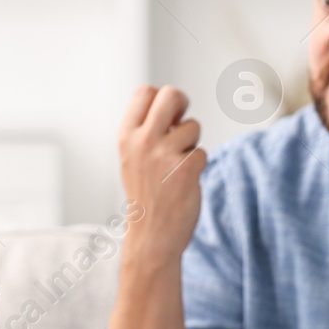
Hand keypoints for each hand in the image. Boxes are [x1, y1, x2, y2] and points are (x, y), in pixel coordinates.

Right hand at [116, 84, 205, 267]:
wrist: (151, 236)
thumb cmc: (146, 197)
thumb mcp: (132, 158)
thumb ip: (146, 132)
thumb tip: (173, 107)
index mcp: (126, 137)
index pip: (144, 92)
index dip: (161, 98)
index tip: (166, 115)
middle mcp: (143, 141)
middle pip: (171, 94)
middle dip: (182, 104)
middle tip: (181, 124)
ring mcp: (164, 154)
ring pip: (192, 126)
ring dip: (191, 144)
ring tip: (177, 167)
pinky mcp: (185, 169)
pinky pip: (202, 152)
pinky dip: (198, 166)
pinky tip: (184, 182)